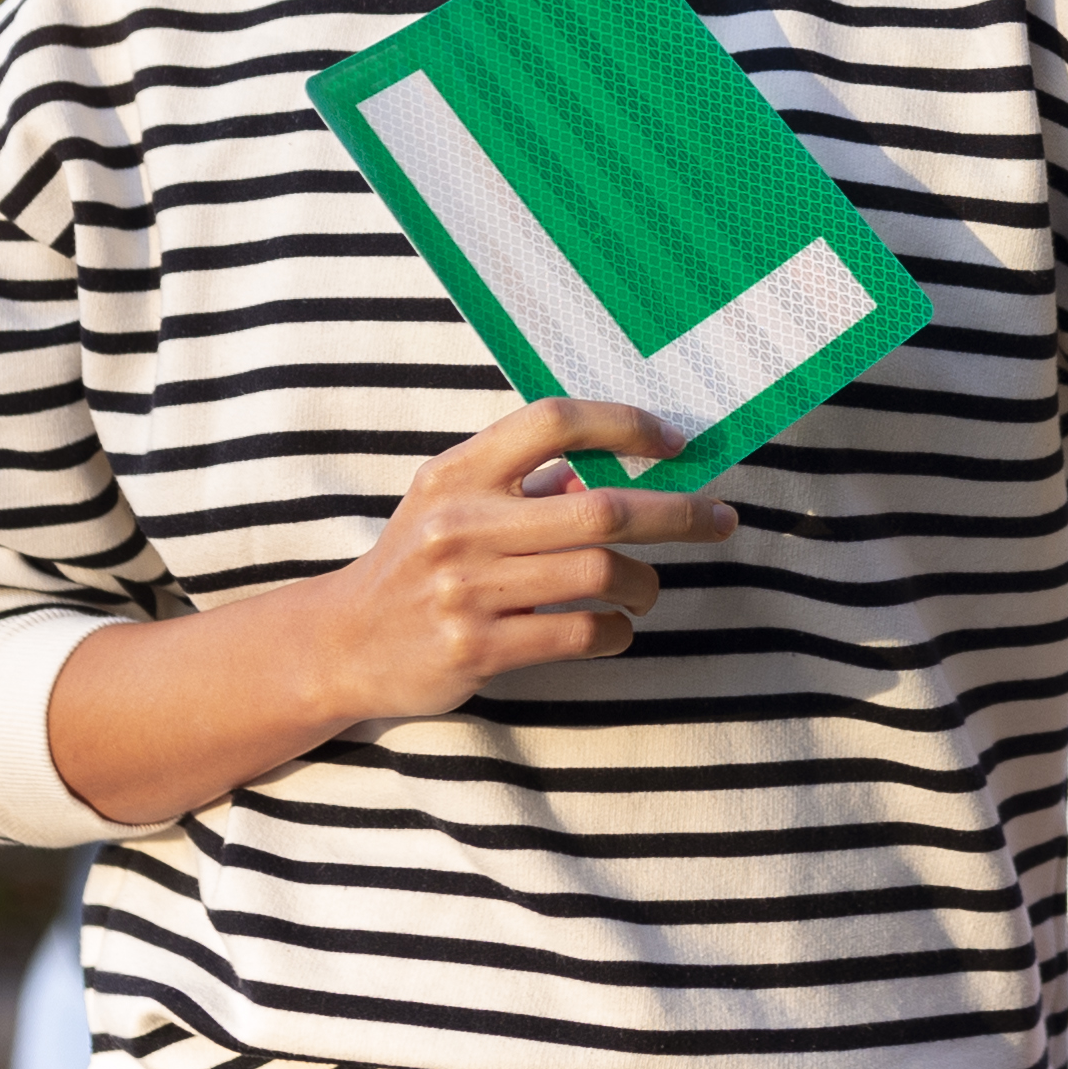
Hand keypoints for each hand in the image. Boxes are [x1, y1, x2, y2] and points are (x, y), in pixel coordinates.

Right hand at [303, 398, 740, 726]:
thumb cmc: (418, 564)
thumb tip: (615, 464)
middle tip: (722, 519)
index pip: (553, 421)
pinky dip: (616, 630)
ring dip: (645, 583)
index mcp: (457, 472)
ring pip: (599, 573)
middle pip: (601, 507)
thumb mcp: (452, 503)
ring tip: (647, 589)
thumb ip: (523, 481)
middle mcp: (461, 523)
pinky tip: (614, 628)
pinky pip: (580, 632)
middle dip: (679, 513)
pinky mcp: (477, 647)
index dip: (624, 424)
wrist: (345, 643)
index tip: (675, 444)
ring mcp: (466, 588)